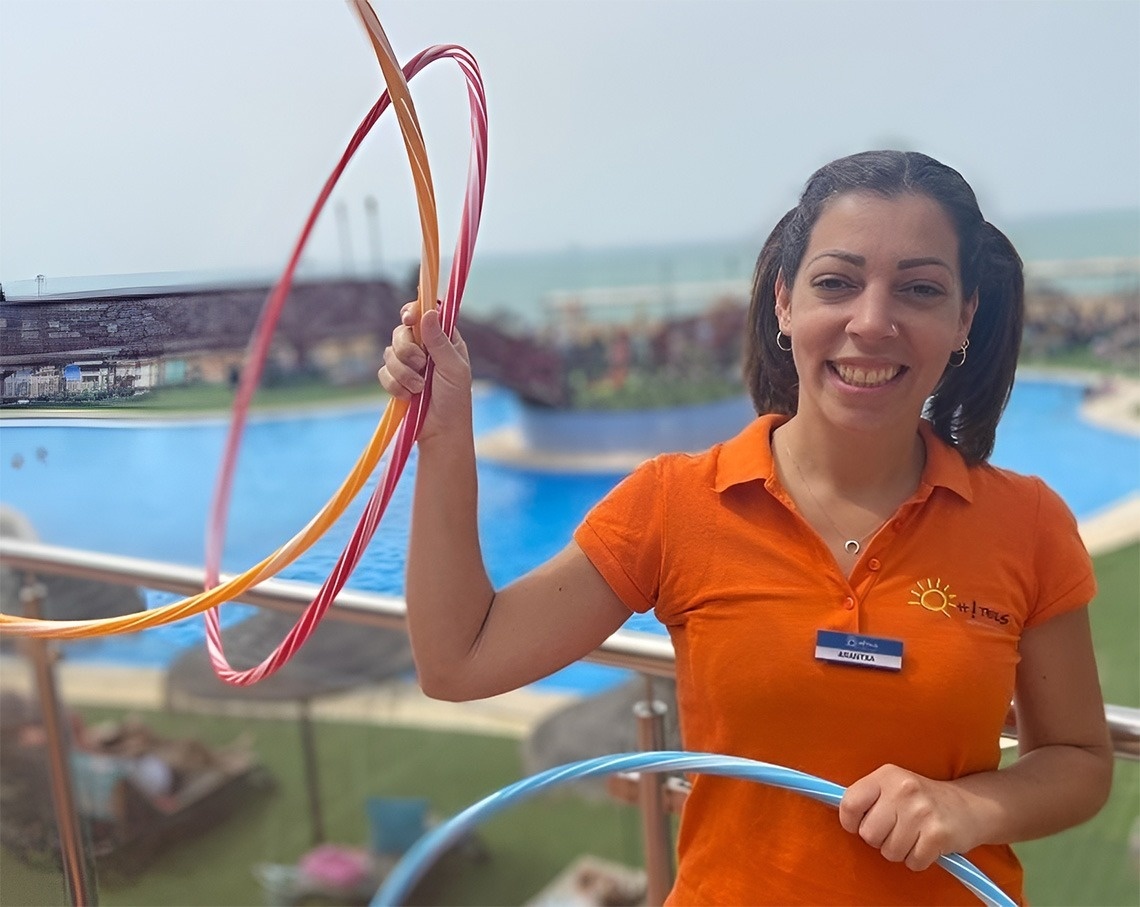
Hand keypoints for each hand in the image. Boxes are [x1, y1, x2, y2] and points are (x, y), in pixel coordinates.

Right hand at [378, 302, 471, 440]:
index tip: (409, 319)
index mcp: (442, 340)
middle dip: (407, 350)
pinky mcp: (395, 380)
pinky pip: (383, 373)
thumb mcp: (453, 369)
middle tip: (421, 364)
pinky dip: (395, 386)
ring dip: (403, 373)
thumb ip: (440, 342)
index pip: (424, 314)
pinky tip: (409, 397)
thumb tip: (429, 312)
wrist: (441, 431)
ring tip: (419, 389)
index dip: (413, 311)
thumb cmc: (455, 399)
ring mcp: (407, 364)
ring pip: (389, 353)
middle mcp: (424, 348)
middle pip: (401, 332)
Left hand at [838, 764, 981, 870]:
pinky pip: (912, 862)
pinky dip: (918, 859)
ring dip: (899, 850)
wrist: (969, 805)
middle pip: (868, 834)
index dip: (850, 821)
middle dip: (879, 839)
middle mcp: (903, 790)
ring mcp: (922, 812)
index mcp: (886, 775)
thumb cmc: (921, 799)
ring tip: (913, 835)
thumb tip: (839, 814)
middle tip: (896, 829)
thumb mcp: (893, 786)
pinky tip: (926, 843)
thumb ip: (868, 797)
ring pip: (889, 851)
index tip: (859, 824)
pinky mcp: (938, 834)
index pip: (849, 804)